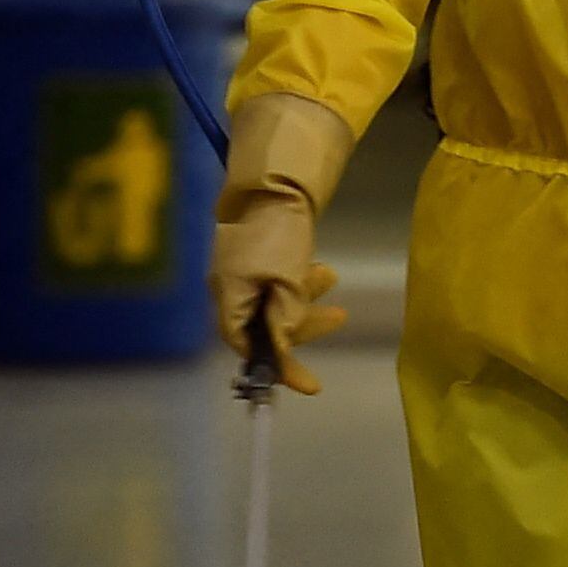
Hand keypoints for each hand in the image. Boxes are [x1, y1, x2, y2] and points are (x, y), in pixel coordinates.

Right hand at [210, 89, 358, 397]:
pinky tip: (318, 268)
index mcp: (228, 296)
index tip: (310, 384)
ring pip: (276, 302)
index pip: (246, 346)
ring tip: (330, 276)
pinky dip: (298, 281)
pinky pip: (277, 282)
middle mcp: (229, 288)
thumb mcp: (288, 281)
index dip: (278, 367)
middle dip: (303, 323)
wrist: (277, 182)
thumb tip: (284, 350)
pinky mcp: (254, 258)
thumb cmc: (279, 232)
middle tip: (339, 317)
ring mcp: (240, 273)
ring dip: (306, 296)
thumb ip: (285, 319)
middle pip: (265, 326)